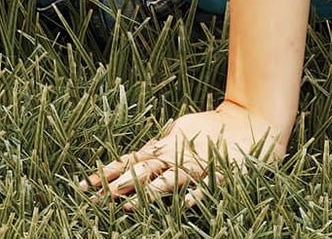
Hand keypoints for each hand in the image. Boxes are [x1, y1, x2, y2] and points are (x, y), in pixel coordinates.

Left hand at [78, 100, 288, 208]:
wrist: (245, 126)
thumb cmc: (209, 129)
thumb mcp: (179, 131)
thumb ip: (161, 142)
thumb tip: (143, 148)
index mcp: (164, 148)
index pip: (129, 160)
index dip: (107, 171)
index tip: (86, 182)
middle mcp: (174, 157)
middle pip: (140, 172)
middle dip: (117, 184)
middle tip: (94, 196)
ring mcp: (195, 166)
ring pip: (166, 181)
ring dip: (146, 193)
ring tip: (126, 206)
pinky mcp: (217, 174)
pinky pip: (204, 187)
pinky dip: (194, 196)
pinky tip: (182, 206)